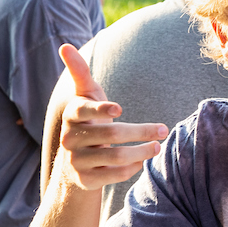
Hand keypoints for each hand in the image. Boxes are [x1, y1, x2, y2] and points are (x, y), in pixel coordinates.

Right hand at [56, 44, 166, 190]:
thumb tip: (65, 46)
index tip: (119, 109)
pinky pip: (115, 175)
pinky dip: (133, 168)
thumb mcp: (85, 97)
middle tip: (162, 129)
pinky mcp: (86, 180)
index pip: (82, 110)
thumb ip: (79, 73)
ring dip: (142, 152)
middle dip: (141, 131)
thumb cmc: (88, 121)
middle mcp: (69, 139)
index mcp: (71, 115)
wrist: (76, 162)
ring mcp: (76, 161)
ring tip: (158, 146)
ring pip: (116, 156)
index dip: (100, 109)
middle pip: (111, 134)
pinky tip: (141, 161)